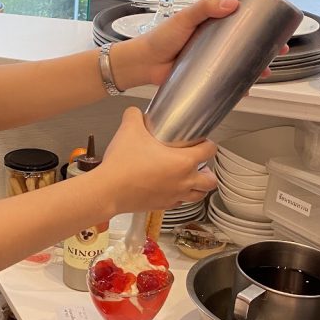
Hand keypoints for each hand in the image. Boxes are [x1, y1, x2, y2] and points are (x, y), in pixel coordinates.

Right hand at [97, 107, 217, 214]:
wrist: (108, 190)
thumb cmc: (123, 164)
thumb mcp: (129, 129)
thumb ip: (135, 116)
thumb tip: (136, 113)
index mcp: (183, 161)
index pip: (210, 151)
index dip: (208, 144)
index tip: (200, 141)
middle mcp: (184, 181)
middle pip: (211, 180)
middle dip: (208, 171)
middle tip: (198, 164)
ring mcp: (174, 196)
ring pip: (198, 195)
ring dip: (198, 186)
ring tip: (189, 178)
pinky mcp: (162, 206)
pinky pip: (179, 203)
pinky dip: (179, 196)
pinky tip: (169, 188)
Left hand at [110, 0, 290, 89]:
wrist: (142, 63)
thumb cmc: (160, 38)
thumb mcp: (184, 18)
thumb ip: (205, 8)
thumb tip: (232, 4)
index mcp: (212, 24)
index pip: (242, 21)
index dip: (261, 24)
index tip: (277, 27)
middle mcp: (213, 42)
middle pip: (246, 44)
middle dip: (265, 49)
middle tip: (279, 52)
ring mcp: (210, 60)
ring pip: (238, 64)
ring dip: (254, 69)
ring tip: (265, 73)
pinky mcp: (204, 77)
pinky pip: (224, 82)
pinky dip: (237, 87)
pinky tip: (246, 91)